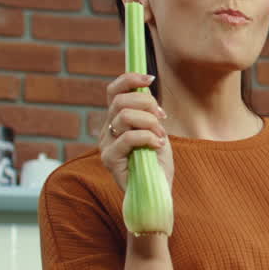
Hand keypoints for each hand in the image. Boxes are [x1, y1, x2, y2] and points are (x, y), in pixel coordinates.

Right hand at [101, 72, 173, 191]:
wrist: (158, 190)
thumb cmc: (158, 162)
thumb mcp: (157, 130)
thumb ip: (148, 112)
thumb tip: (146, 87)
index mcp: (116, 120)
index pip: (113, 91)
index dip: (129, 79)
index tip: (150, 78)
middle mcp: (107, 129)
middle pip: (120, 100)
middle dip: (147, 103)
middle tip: (162, 118)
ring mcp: (106, 144)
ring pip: (125, 116)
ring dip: (150, 122)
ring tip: (160, 136)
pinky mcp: (109, 159)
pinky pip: (128, 137)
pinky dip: (148, 137)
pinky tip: (157, 145)